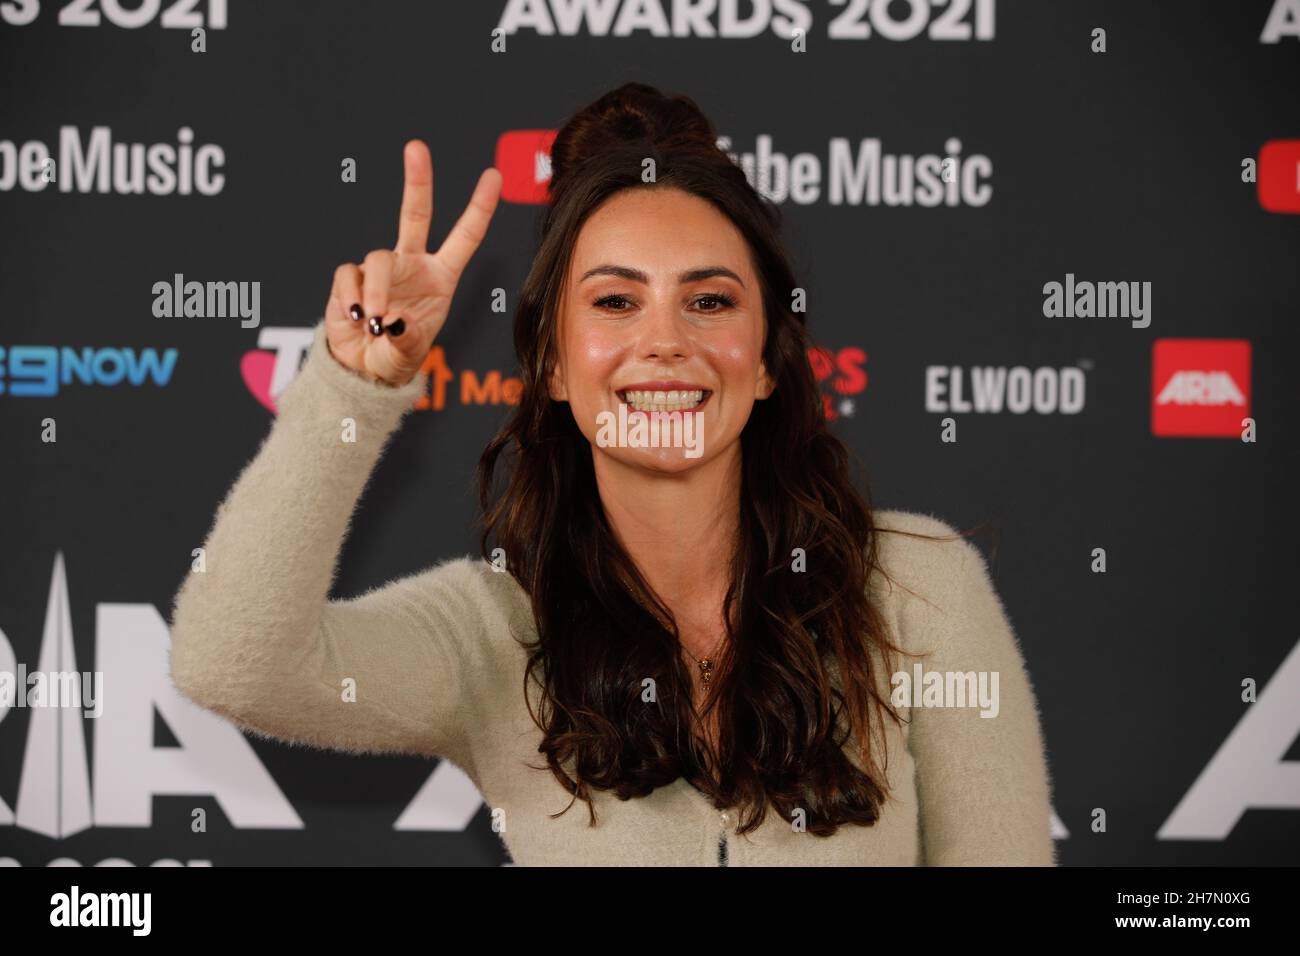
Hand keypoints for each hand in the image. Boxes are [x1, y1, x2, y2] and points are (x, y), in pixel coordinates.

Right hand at [324, 140, 501, 385]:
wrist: (361, 369)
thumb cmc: (395, 357)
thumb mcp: (409, 355)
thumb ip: (406, 339)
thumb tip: (393, 319)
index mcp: (441, 277)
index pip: (464, 237)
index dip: (479, 208)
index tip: (494, 175)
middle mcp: (413, 265)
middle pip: (415, 215)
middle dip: (417, 181)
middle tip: (416, 147)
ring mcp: (381, 269)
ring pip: (377, 259)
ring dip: (375, 290)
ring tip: (374, 322)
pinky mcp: (349, 278)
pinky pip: (348, 277)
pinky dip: (350, 299)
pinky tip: (356, 319)